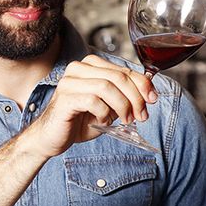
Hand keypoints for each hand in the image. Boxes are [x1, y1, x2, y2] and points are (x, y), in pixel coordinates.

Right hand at [23, 55, 156, 158]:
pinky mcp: (64, 98)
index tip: (152, 99)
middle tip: (141, 115)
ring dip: (122, 105)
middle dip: (135, 97)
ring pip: (107, 86)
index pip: (123, 69)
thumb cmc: (79, 122)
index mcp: (90, 66)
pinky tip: (103, 122)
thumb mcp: (108, 107)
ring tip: (125, 120)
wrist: (52, 138)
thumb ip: (124, 97)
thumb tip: (148, 93)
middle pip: (118, 76)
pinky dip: (104, 113)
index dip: (142, 84)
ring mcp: (69, 82)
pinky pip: (93, 100)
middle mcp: (78, 69)